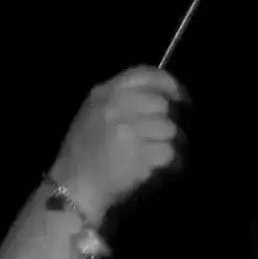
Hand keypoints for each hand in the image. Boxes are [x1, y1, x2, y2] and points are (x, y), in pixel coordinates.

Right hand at [52, 68, 184, 215]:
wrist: (75, 183)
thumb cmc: (85, 150)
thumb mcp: (95, 112)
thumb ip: (123, 100)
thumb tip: (162, 95)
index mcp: (104, 93)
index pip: (144, 74)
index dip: (169, 84)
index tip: (180, 96)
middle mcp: (116, 107)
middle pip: (162, 104)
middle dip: (169, 120)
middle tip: (166, 134)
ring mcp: (128, 131)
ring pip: (170, 129)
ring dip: (171, 143)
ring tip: (159, 153)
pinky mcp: (141, 155)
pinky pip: (170, 152)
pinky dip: (171, 162)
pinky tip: (160, 166)